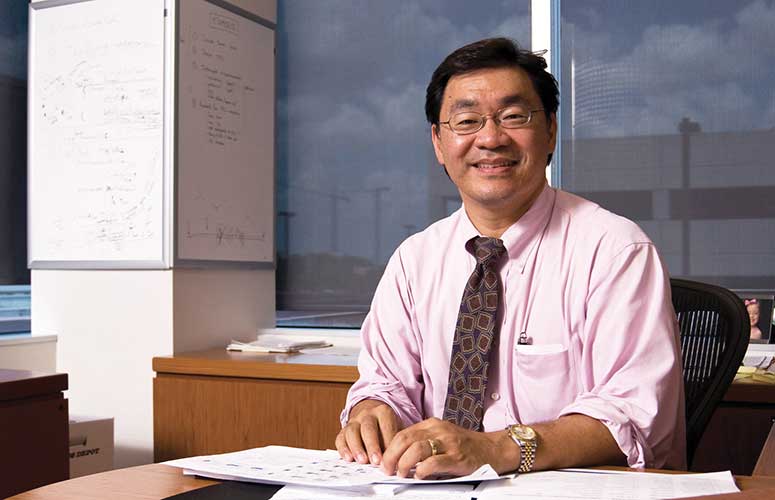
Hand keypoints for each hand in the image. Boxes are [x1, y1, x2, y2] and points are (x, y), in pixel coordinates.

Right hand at [335, 399, 400, 465]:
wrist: (371, 416)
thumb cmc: (387, 428)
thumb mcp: (396, 429)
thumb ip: (396, 442)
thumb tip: (398, 461)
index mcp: (383, 412)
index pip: (385, 426)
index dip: (388, 442)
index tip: (390, 457)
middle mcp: (367, 414)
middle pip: (368, 428)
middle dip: (372, 446)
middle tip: (376, 462)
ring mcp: (353, 421)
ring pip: (352, 432)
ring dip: (357, 448)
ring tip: (362, 461)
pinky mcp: (343, 431)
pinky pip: (341, 438)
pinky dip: (343, 449)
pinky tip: (348, 458)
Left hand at [380, 417, 518, 478]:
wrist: (491, 449)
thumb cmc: (464, 446)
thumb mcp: (441, 437)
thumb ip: (422, 442)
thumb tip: (397, 457)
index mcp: (432, 424)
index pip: (403, 433)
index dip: (389, 448)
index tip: (383, 461)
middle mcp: (439, 430)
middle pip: (406, 439)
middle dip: (391, 456)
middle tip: (386, 469)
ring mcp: (448, 443)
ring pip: (417, 448)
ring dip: (404, 463)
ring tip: (401, 473)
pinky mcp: (457, 457)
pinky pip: (434, 462)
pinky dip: (422, 469)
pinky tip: (419, 475)